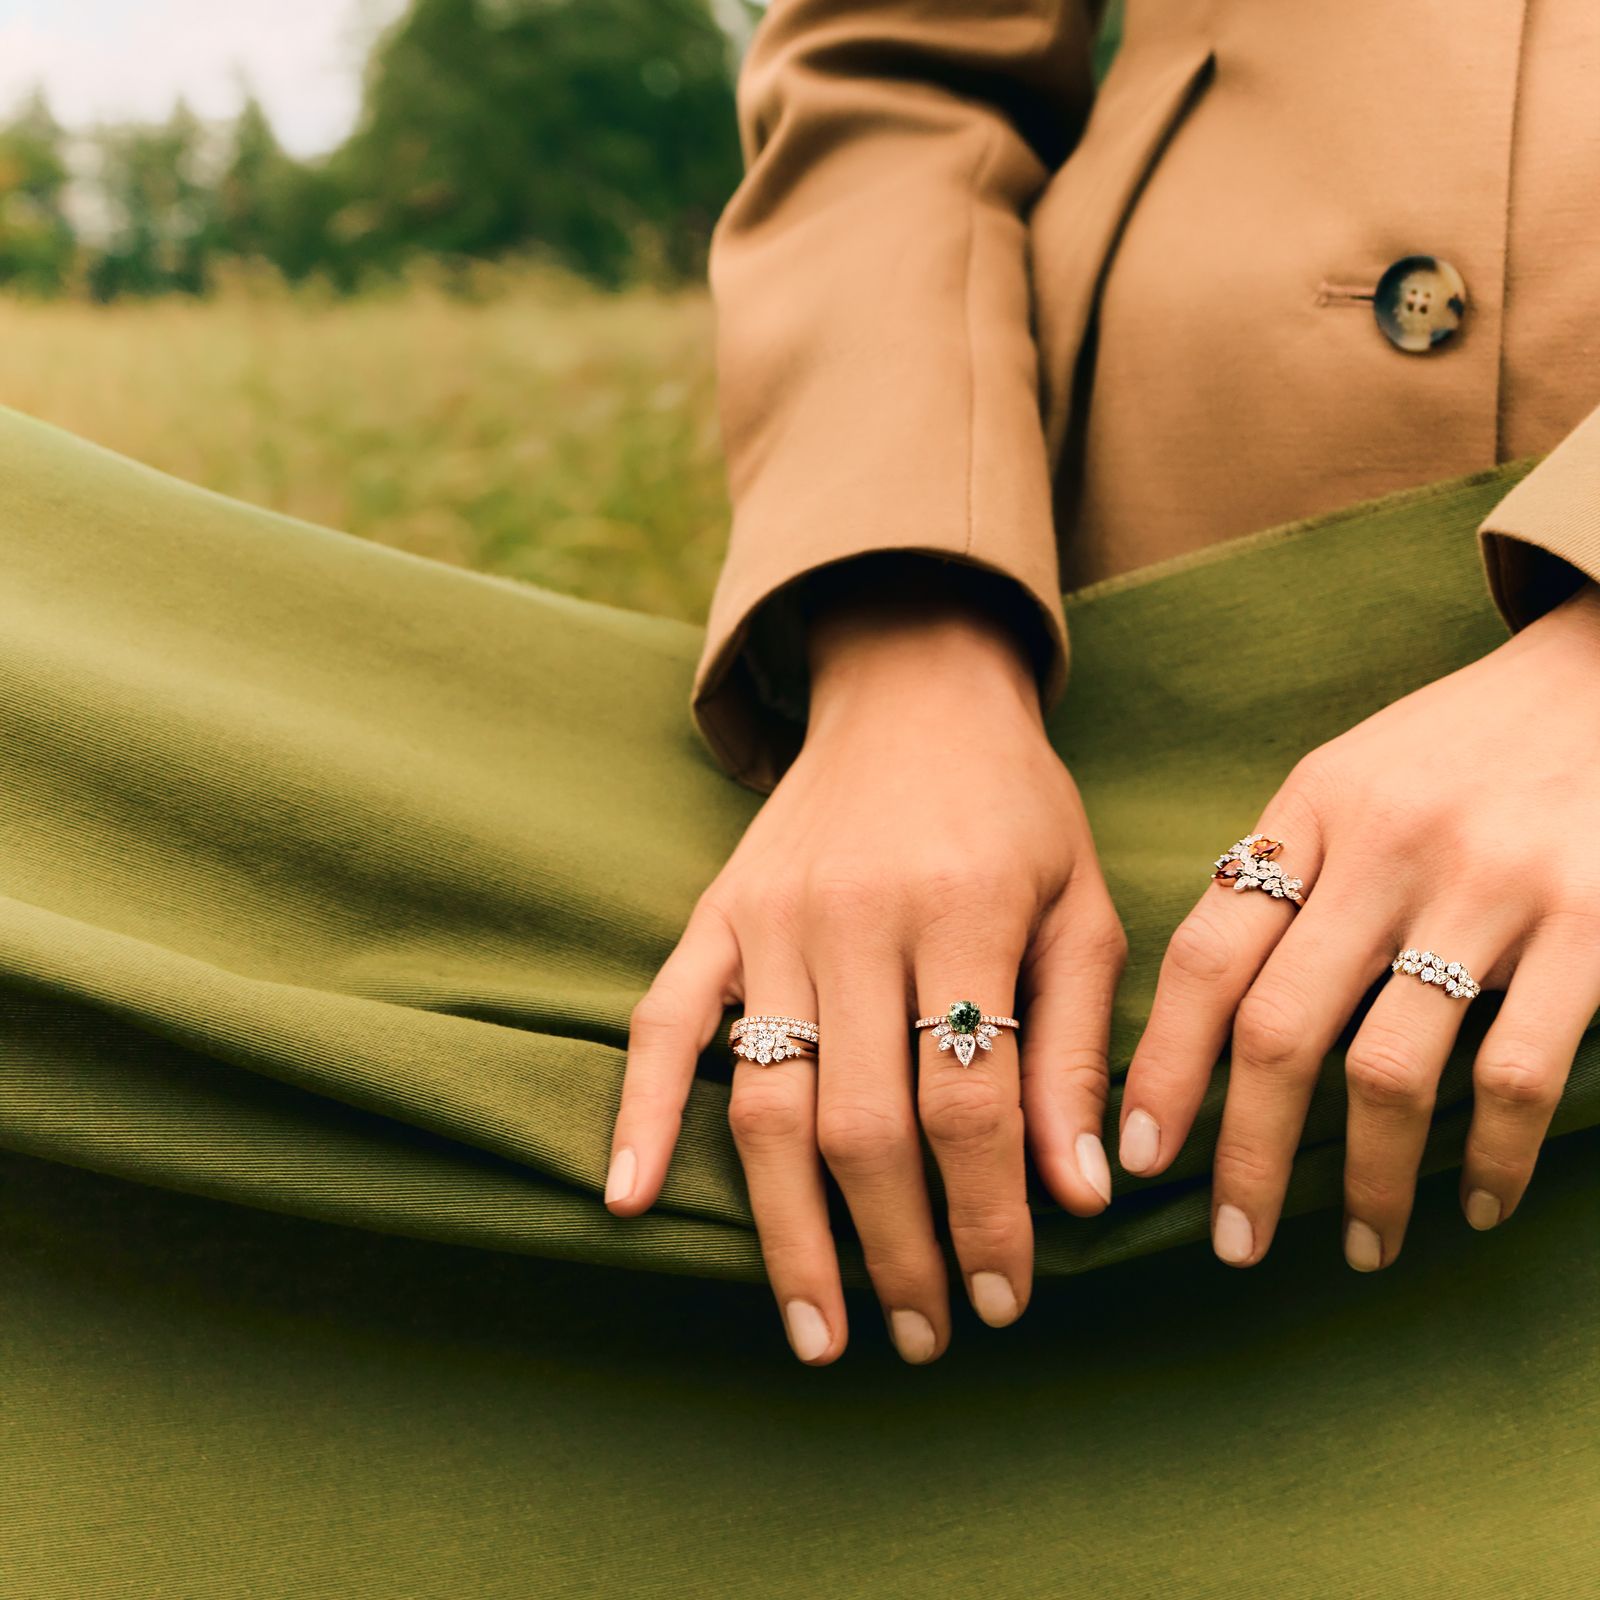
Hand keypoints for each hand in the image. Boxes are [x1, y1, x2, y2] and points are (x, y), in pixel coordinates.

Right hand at [605, 565, 1124, 1362]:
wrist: (915, 697)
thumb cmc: (1017, 810)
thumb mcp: (1081, 908)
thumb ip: (1072, 1047)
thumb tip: (1082, 1195)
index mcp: (964, 907)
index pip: (970, 1101)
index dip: (990, 1215)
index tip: (1007, 1297)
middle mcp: (855, 916)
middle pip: (863, 1125)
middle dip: (899, 1251)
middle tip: (931, 1335)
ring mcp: (771, 917)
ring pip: (766, 1102)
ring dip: (790, 1234)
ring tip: (822, 1333)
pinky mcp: (715, 915)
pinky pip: (662, 1022)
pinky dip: (639, 1112)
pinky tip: (627, 1201)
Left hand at [1122, 581, 1599, 1270]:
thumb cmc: (1466, 748)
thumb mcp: (1355, 777)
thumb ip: (1286, 870)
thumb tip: (1204, 1005)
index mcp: (1313, 810)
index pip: (1203, 956)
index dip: (1160, 1068)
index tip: (1136, 1158)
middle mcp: (1387, 847)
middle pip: (1278, 1030)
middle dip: (1247, 1154)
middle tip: (1236, 1241)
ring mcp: (1489, 887)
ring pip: (1389, 1070)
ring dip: (1370, 1181)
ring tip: (1363, 1245)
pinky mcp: (1592, 923)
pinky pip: (1515, 1073)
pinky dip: (1491, 1156)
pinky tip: (1476, 1200)